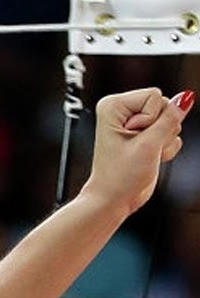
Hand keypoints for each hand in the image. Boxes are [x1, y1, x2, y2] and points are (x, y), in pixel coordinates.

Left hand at [82, 88, 192, 214]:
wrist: (114, 199)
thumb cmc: (120, 176)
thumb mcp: (149, 145)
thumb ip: (171, 119)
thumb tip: (186, 96)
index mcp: (113, 105)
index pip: (155, 95)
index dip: (151, 119)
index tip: (132, 138)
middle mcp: (123, 110)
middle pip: (165, 104)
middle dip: (160, 129)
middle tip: (139, 147)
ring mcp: (135, 122)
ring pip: (171, 118)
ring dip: (163, 140)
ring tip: (143, 153)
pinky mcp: (145, 134)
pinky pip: (171, 131)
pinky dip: (165, 147)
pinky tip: (149, 157)